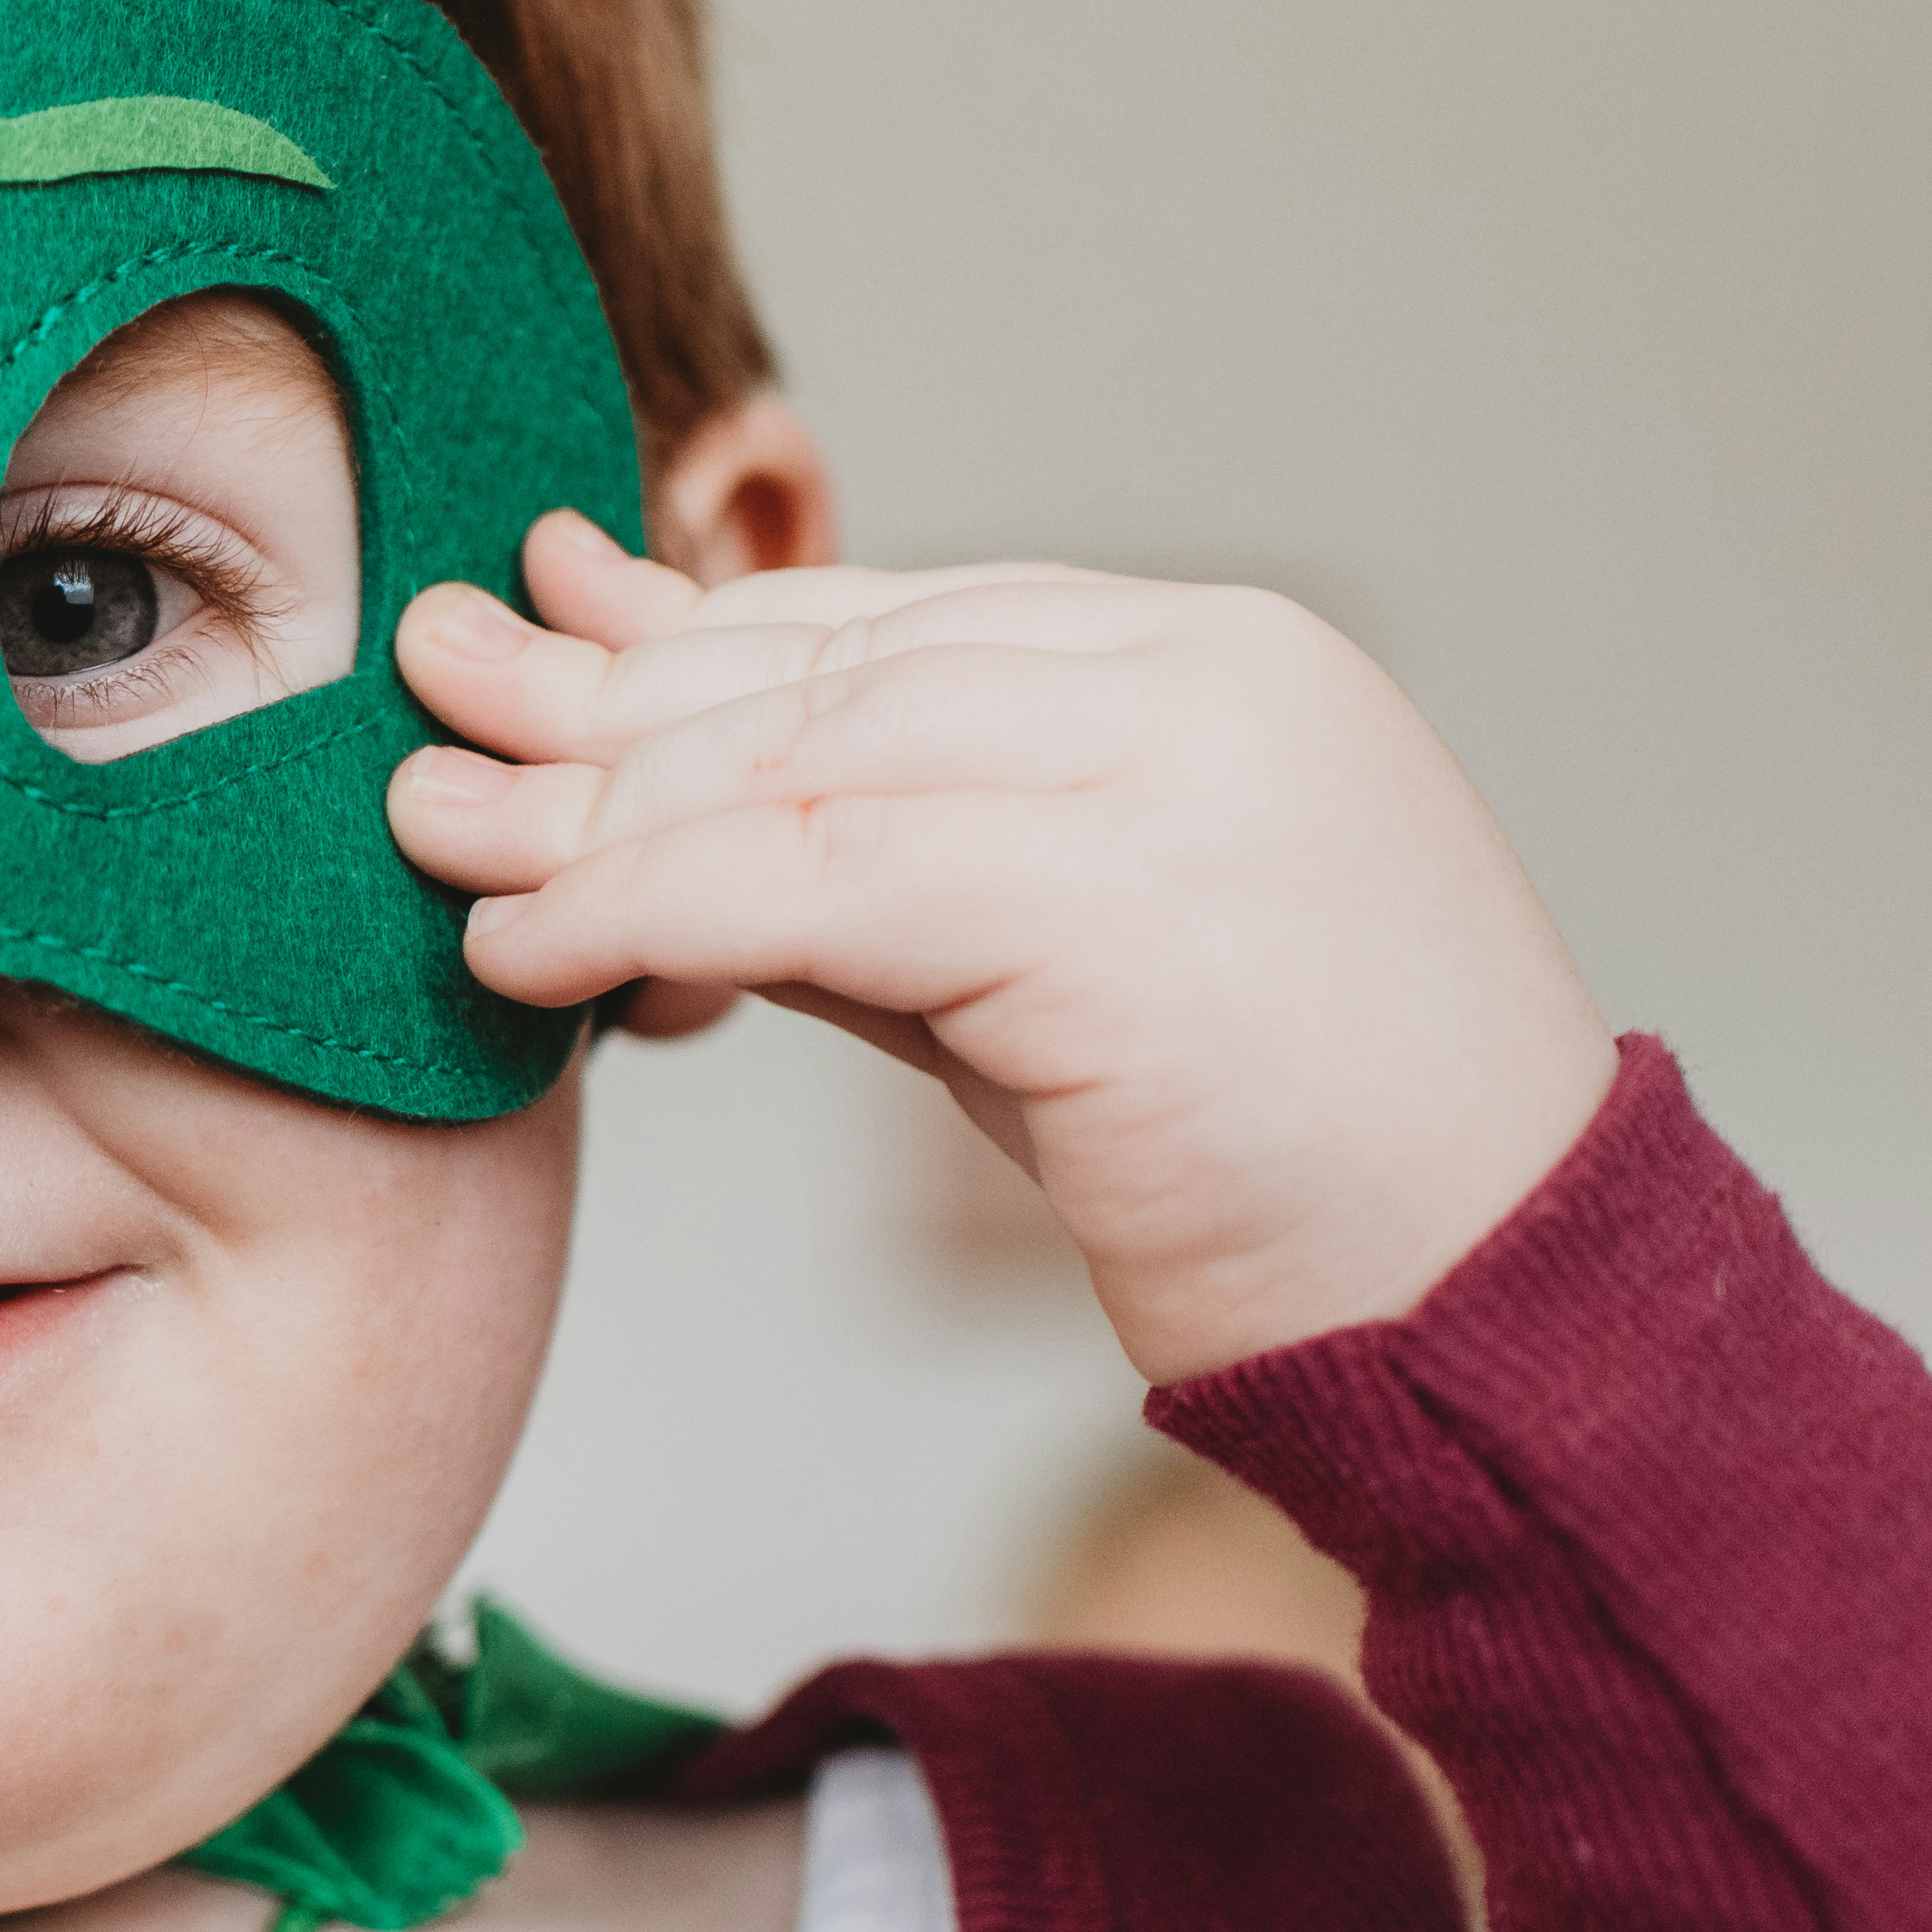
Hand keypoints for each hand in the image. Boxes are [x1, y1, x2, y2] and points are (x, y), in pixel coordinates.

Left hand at [387, 513, 1612, 1382]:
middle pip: (827, 675)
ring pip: (800, 765)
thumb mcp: (1049, 971)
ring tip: (432, 834)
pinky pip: (812, 885)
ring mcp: (1179, 774)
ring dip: (589, 808)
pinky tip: (523, 952)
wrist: (1502, 1315)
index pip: (896, 618)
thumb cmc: (1286, 1169)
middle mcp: (1208, 675)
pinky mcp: (1123, 904)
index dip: (696, 627)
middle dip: (606, 698)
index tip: (543, 615)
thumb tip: (644, 814)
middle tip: (428, 698)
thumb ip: (878, 867)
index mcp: (1217, 660)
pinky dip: (640, 911)